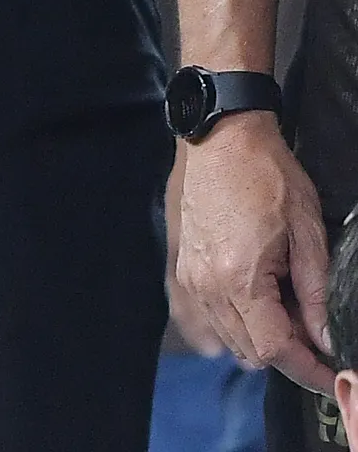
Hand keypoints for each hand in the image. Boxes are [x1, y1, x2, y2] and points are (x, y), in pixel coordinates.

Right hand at [171, 115, 334, 390]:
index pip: (275, 349)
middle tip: (318, 335)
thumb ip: (317, 292)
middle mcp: (208, 286)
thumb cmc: (268, 177)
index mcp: (240, 278)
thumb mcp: (309, 232)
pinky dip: (232, 328)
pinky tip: (254, 314)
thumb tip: (325, 339)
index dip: (308, 371)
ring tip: (291, 315)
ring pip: (229, 338)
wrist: (220, 139)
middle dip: (290, 354)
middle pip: (250, 350)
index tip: (333, 377)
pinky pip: (206, 318)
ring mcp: (191, 278)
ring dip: (262, 340)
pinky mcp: (183, 268)